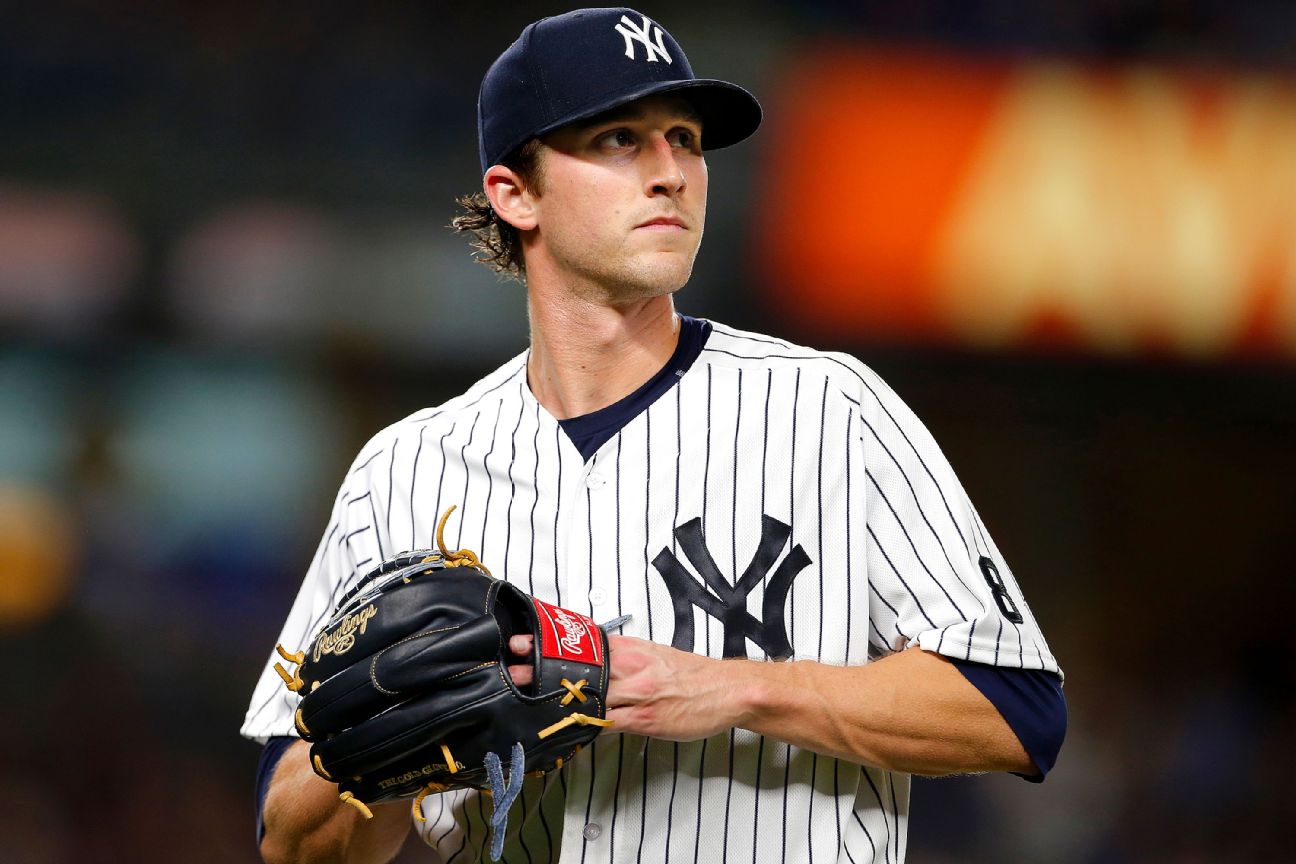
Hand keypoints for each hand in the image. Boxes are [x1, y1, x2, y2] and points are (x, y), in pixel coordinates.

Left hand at [505, 634, 751, 739]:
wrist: (725, 689)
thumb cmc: (690, 674)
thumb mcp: (652, 654)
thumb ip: (622, 658)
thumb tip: (595, 662)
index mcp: (629, 649)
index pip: (581, 643)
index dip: (547, 644)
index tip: (522, 642)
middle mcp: (629, 667)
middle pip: (576, 668)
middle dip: (541, 670)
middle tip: (513, 671)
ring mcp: (635, 694)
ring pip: (587, 695)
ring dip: (556, 700)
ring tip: (527, 702)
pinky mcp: (644, 719)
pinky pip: (606, 723)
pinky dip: (585, 725)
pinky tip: (566, 729)